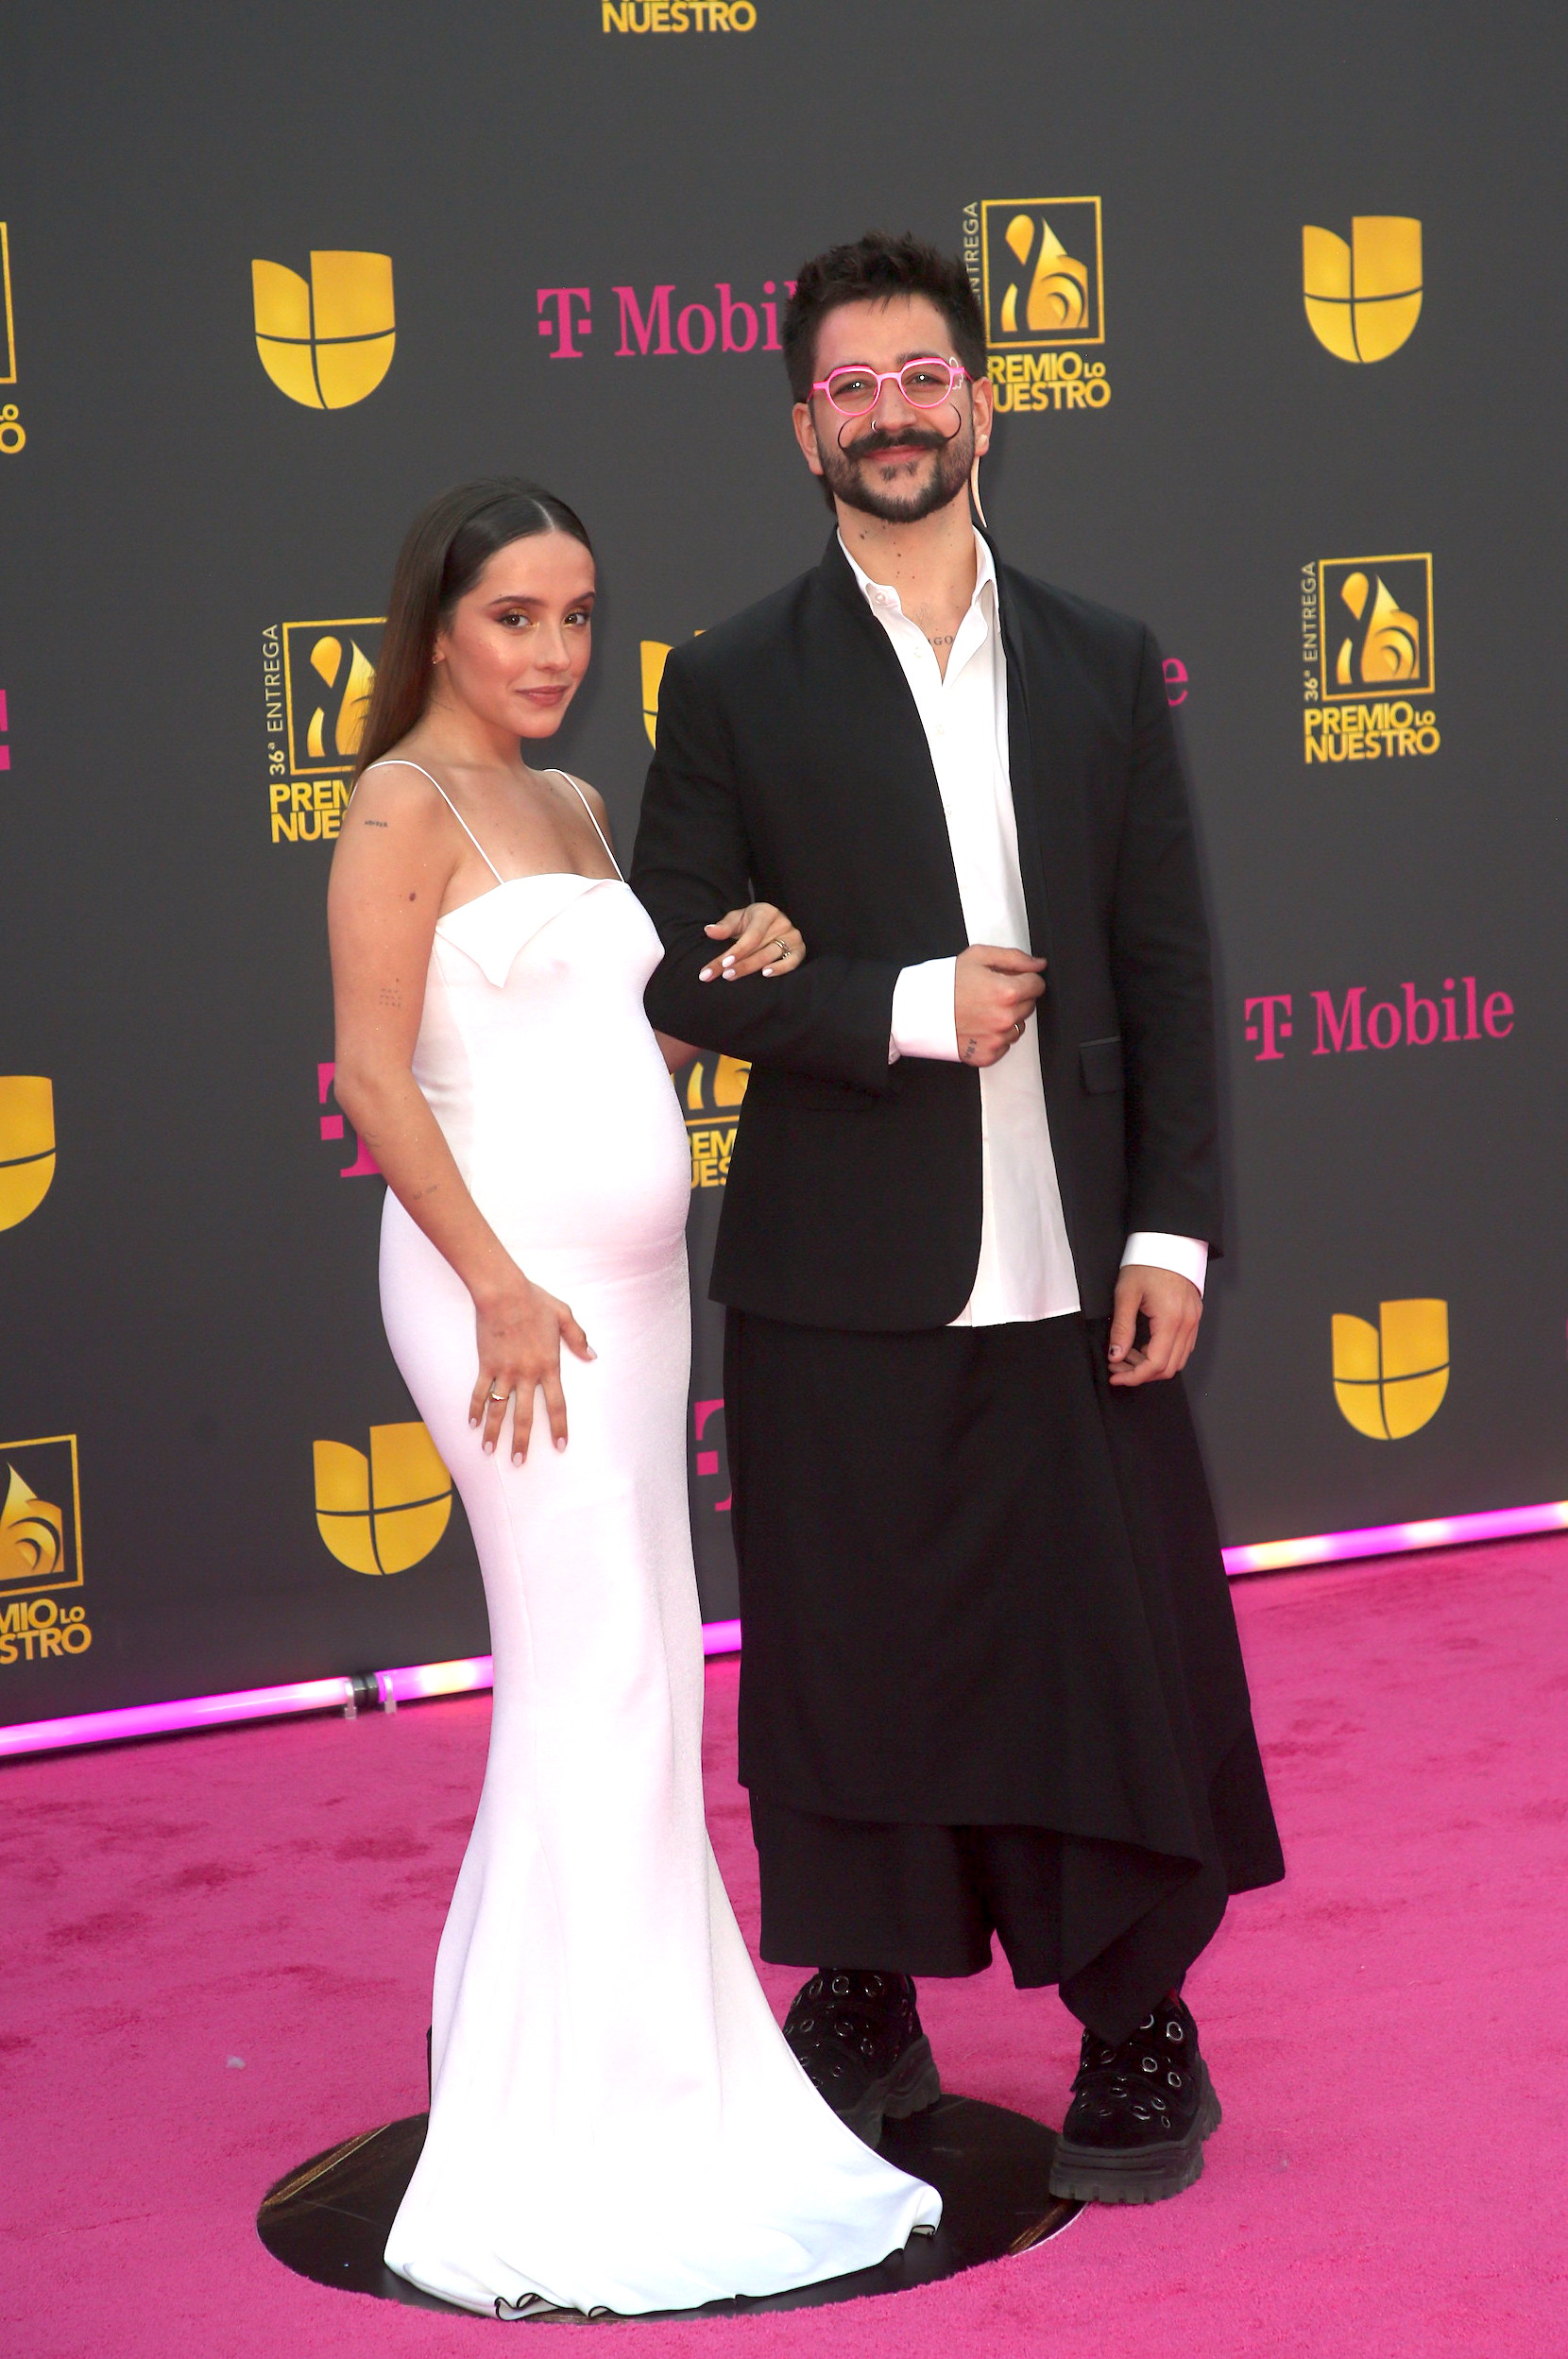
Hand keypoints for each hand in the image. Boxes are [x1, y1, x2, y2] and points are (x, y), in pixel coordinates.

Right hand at [469, 1274, 595, 1461]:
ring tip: (489, 1451)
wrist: (504, 1293)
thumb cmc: (535, 1301)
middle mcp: (527, 1374)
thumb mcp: (564, 1315)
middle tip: (519, 1462)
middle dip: (522, 1441)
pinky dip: (475, 1408)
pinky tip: (471, 1424)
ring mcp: (504, 1371)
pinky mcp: (486, 1365)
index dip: (558, 1427)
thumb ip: (578, 1338)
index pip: (556, 1404)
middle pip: (524, 1415)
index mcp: (549, 1365)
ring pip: (498, 1409)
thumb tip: (592, 1355)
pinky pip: (479, 1392)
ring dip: (494, 1432)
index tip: (559, 1446)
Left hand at [699, 903, 805, 980]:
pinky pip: (793, 961)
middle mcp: (782, 923)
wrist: (769, 923)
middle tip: (724, 975)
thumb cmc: (750, 923)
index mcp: (766, 912)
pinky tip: (766, 974)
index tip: (723, 963)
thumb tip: (709, 931)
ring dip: (752, 968)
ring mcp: (793, 936)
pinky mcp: (799, 949)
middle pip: (760, 948)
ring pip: (772, 956)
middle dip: (740, 964)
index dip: (738, 951)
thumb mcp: (736, 920)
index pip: (751, 935)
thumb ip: (724, 927)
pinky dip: (781, 969)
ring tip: (733, 976)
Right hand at [954, 945, 1046, 1064]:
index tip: (1011, 979)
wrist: (919, 1010)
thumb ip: (1014, 958)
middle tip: (990, 994)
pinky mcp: (987, 1055)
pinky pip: (1004, 1045)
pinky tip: (978, 1026)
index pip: (1037, 984)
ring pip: (1018, 1027)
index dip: (1025, 979)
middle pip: (1029, 1006)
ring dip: (1007, 1018)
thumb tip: (1038, 965)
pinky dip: (995, 1037)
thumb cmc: (945, 982)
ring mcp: (997, 1039)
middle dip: (1016, 998)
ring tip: (982, 1010)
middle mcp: (1005, 1018)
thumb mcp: (978, 956)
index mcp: (1007, 992)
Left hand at [1107, 1264, 1201, 1386]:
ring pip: (1177, 1360)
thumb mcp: (1126, 1294)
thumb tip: (1116, 1355)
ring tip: (1127, 1355)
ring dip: (1151, 1365)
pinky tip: (1143, 1346)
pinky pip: (1182, 1347)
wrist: (1169, 1242)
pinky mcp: (1193, 1318)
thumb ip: (1121, 1328)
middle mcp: (1187, 1325)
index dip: (1134, 1376)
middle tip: (1117, 1367)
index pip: (1156, 1364)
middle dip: (1140, 1373)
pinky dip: (1163, 1354)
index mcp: (1171, 1320)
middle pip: (1168, 1368)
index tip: (1116, 1376)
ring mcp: (1193, 1322)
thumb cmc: (1148, 1263)